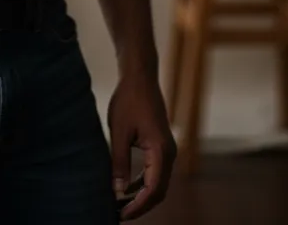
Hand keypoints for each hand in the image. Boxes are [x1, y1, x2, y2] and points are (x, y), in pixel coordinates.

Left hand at [107, 67, 176, 219]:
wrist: (140, 76)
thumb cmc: (128, 100)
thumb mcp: (119, 131)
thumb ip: (119, 163)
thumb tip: (118, 191)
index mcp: (161, 151)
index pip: (153, 190)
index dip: (137, 206)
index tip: (120, 215)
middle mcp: (169, 153)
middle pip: (159, 191)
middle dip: (141, 206)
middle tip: (119, 214)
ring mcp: (167, 149)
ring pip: (158, 183)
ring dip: (142, 196)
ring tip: (122, 205)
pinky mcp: (161, 145)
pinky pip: (155, 172)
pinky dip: (144, 183)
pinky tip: (128, 188)